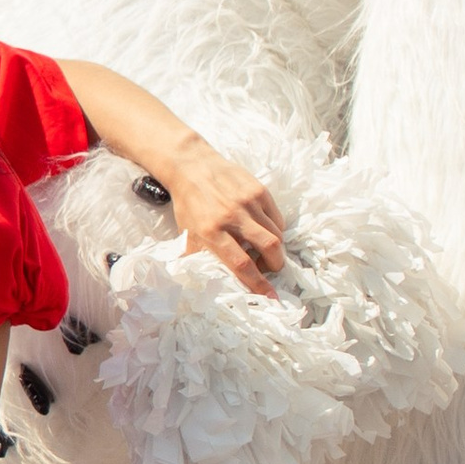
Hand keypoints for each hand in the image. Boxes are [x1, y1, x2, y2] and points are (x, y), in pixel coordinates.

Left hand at [164, 144, 285, 292]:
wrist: (192, 166)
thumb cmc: (189, 204)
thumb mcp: (187, 234)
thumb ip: (200, 258)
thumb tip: (212, 282)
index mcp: (212, 232)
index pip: (241, 263)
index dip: (258, 283)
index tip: (270, 297)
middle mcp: (232, 216)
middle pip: (269, 247)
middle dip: (275, 265)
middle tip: (270, 268)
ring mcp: (248, 201)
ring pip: (276, 234)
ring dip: (274, 248)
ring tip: (262, 249)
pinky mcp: (259, 190)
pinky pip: (277, 218)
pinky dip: (275, 229)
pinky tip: (263, 230)